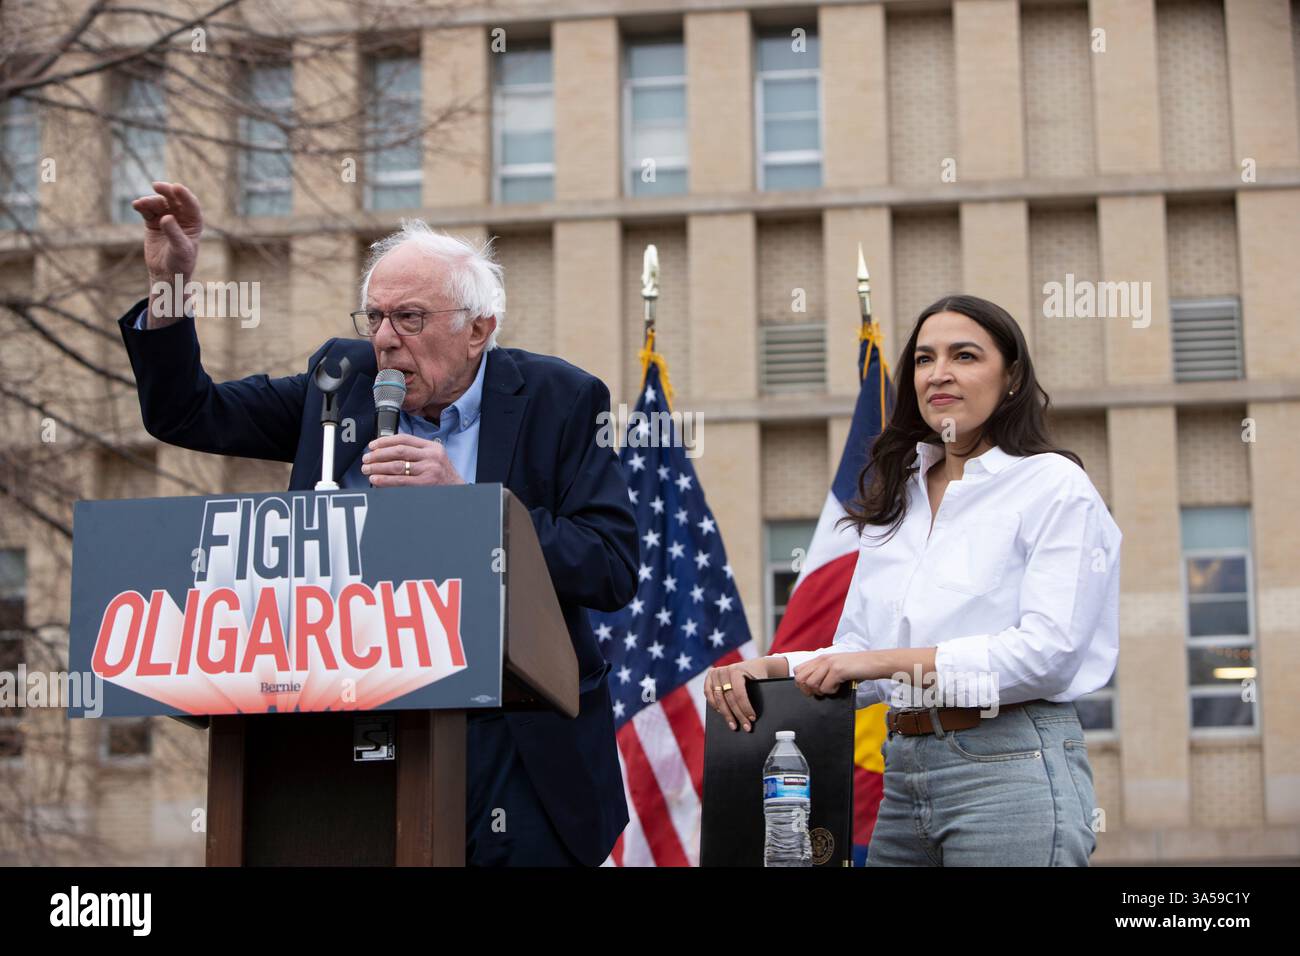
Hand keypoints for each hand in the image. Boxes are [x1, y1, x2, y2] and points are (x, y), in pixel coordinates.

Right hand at [133, 182, 203, 324]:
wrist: (166, 274)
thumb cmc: (179, 263)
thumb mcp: (180, 249)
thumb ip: (174, 233)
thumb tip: (166, 217)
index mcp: (194, 222)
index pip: (191, 205)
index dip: (184, 195)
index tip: (176, 187)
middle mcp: (181, 217)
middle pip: (174, 199)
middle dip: (166, 191)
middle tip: (156, 186)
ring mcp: (166, 218)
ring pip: (159, 203)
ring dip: (150, 200)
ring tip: (141, 204)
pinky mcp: (153, 222)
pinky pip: (147, 210)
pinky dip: (142, 206)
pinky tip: (136, 205)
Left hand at [362, 435, 464, 486]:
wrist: (457, 491)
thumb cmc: (442, 476)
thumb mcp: (433, 458)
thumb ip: (416, 453)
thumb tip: (386, 451)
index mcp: (432, 447)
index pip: (404, 439)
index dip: (385, 441)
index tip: (372, 446)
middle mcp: (431, 456)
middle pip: (398, 451)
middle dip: (378, 454)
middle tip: (366, 458)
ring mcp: (429, 470)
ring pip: (397, 466)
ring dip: (378, 467)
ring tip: (367, 469)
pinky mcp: (425, 484)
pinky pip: (400, 481)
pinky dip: (385, 480)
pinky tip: (376, 480)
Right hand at [703, 657, 776, 731]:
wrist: (753, 666)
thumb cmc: (758, 676)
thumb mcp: (759, 682)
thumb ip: (754, 694)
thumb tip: (751, 716)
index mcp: (736, 670)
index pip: (739, 693)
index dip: (745, 708)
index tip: (752, 719)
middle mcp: (724, 671)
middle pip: (728, 698)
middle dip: (737, 715)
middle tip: (745, 726)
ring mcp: (715, 673)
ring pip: (718, 698)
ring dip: (726, 714)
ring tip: (733, 725)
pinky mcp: (710, 676)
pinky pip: (708, 693)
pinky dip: (714, 704)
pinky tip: (721, 713)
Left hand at [792, 651, 876, 696]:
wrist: (875, 662)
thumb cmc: (858, 667)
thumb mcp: (837, 667)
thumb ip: (823, 673)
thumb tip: (810, 688)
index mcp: (821, 658)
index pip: (797, 671)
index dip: (802, 683)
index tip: (813, 689)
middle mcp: (822, 659)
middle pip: (800, 678)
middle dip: (808, 689)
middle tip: (822, 691)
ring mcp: (830, 664)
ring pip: (811, 684)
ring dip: (821, 691)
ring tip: (833, 687)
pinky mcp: (838, 670)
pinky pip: (826, 687)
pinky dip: (832, 691)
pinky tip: (840, 686)